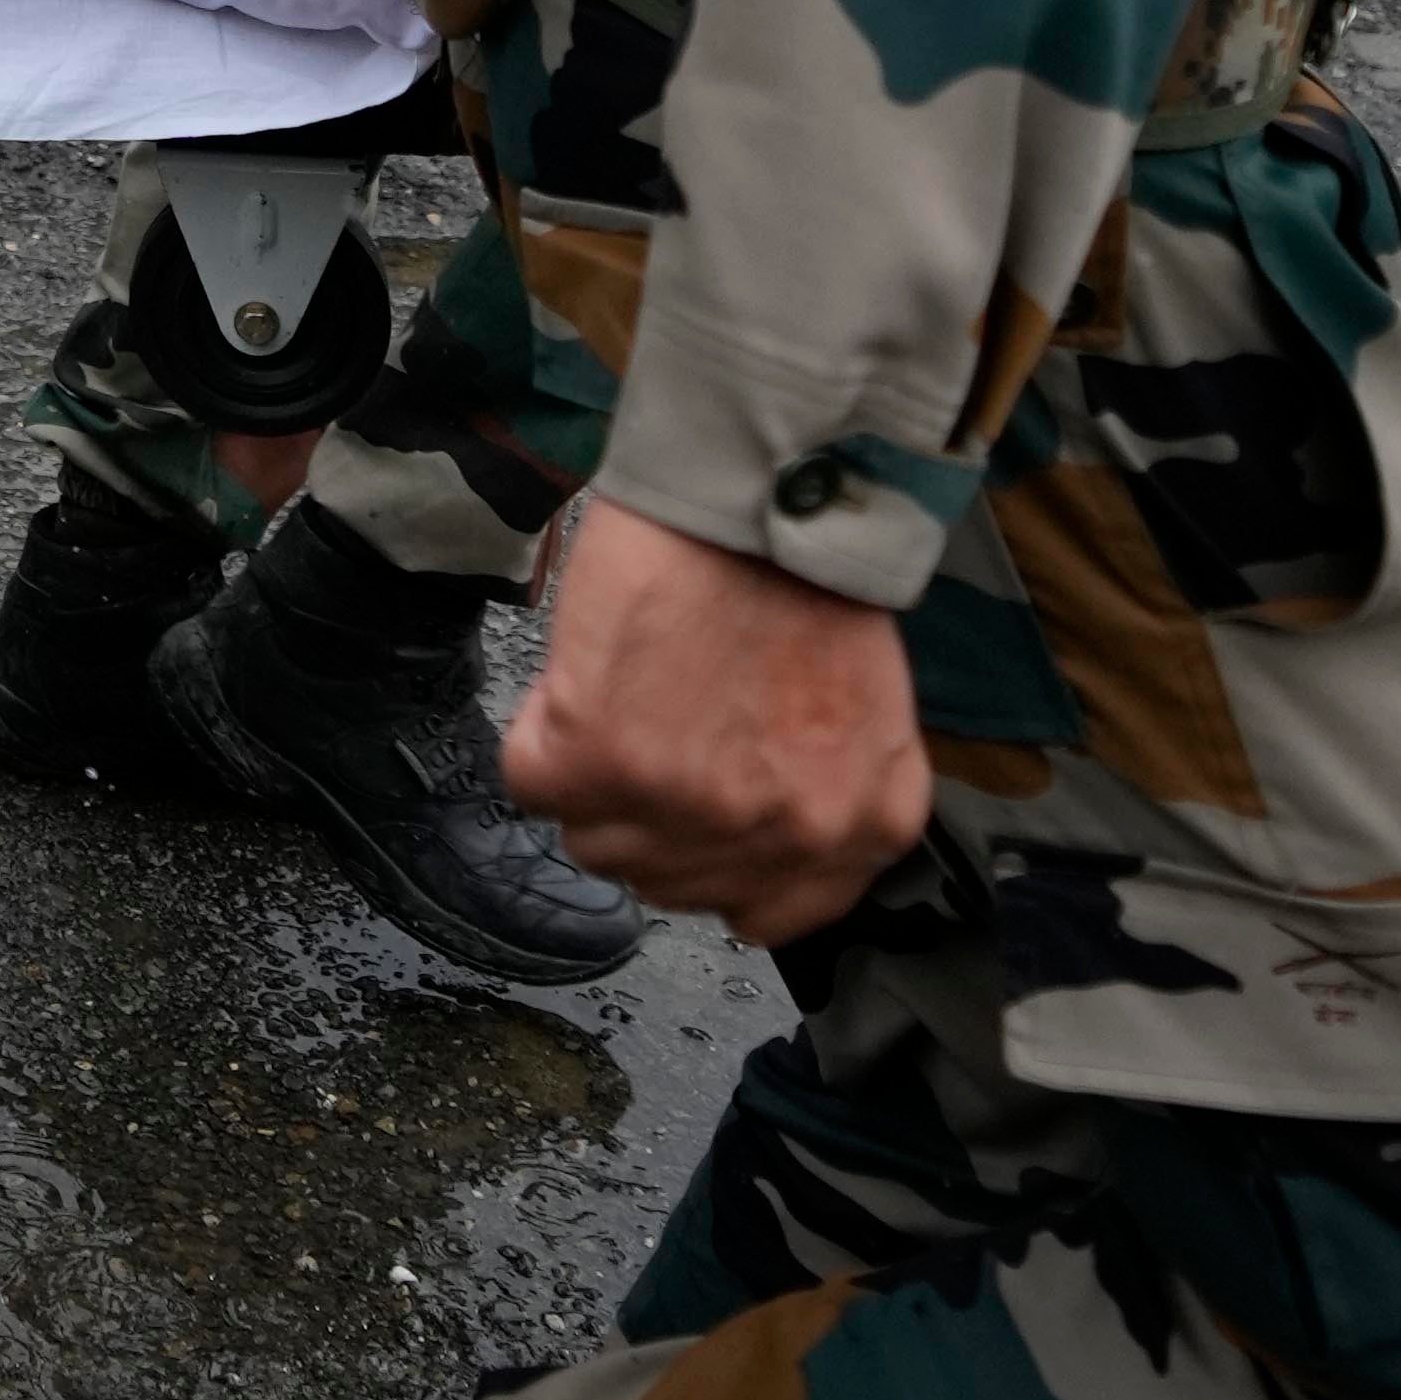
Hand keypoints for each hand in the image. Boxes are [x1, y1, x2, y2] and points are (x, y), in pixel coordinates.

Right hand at [502, 493, 928, 943]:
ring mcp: (689, 807)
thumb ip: (821, 793)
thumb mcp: (867, 713)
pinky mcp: (599, 760)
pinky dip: (540, 734)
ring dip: (592, 779)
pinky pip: (533, 783)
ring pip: (595, 844)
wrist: (755, 483)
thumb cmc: (806, 570)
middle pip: (668, 884)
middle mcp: (782, 836)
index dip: (720, 860)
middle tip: (657, 726)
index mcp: (861, 827)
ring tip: (622, 694)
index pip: (765, 916)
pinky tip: (581, 680)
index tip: (700, 810)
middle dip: (651, 814)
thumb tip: (747, 829)